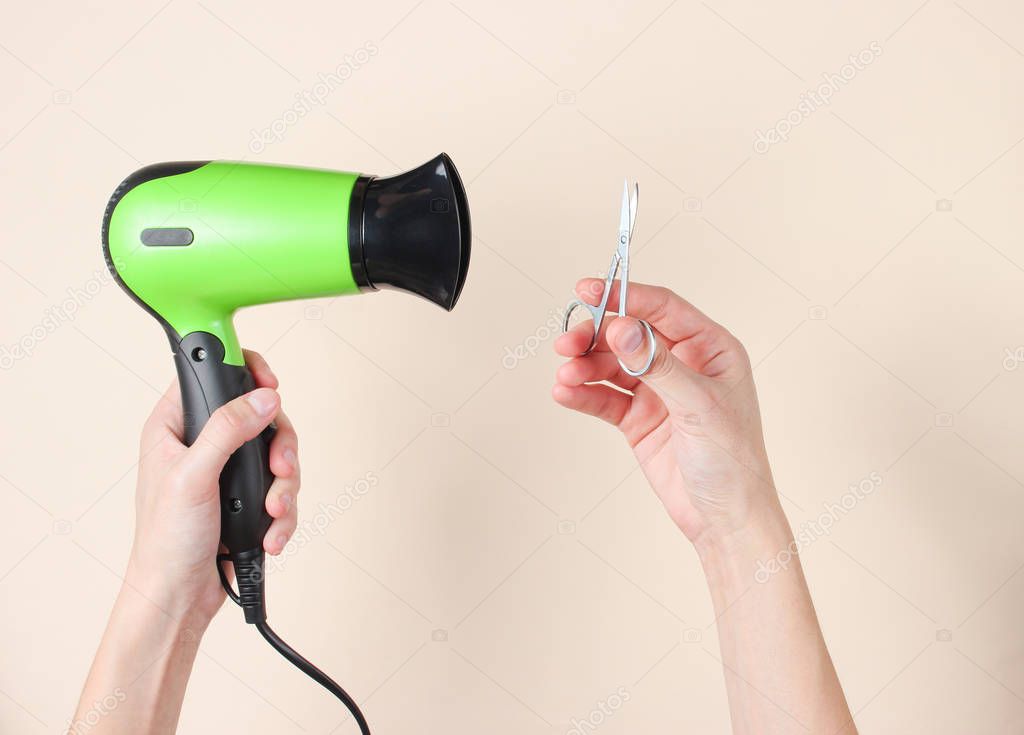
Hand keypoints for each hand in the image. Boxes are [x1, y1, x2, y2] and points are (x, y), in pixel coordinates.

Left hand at [125, 350, 300, 627]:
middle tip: (281, 467)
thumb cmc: (165, 541)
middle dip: (279, 446)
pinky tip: (271, 535)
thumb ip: (227, 430)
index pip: (214, 376)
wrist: (178, 597)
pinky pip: (282, 489)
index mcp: (175, 425)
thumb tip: (264, 399)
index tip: (271, 385)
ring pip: (278, 454)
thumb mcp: (192, 477)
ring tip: (273, 513)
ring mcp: (228, 470)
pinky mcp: (247, 498)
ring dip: (285, 486)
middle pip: (262, 416)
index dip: (247, 372)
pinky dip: (283, 513)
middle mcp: (203, 442)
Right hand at [554, 279, 780, 545]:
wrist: (726, 520)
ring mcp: (657, 392)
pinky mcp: (638, 420)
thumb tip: (622, 329)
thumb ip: (658, 366)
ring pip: (611, 365)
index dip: (625, 296)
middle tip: (568, 343)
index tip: (589, 291)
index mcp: (710, 348)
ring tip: (566, 375)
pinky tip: (565, 393)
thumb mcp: (699, 406)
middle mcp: (682, 364)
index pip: (662, 309)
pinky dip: (583, 394)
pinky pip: (604, 398)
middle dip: (595, 336)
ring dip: (584, 366)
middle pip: (628, 335)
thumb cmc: (733, 461)